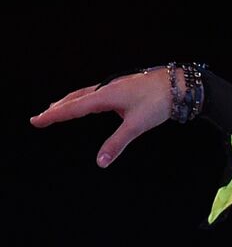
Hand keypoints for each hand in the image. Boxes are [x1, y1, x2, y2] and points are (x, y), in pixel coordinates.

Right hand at [29, 67, 174, 167]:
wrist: (180, 84)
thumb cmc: (159, 102)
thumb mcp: (137, 125)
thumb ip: (117, 143)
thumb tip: (100, 162)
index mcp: (105, 96)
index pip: (73, 108)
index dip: (54, 116)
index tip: (36, 121)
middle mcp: (107, 89)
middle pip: (75, 99)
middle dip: (58, 109)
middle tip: (41, 117)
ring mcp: (115, 86)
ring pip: (86, 94)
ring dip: (70, 102)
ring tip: (58, 109)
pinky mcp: (124, 87)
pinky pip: (97, 93)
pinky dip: (85, 99)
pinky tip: (90, 103)